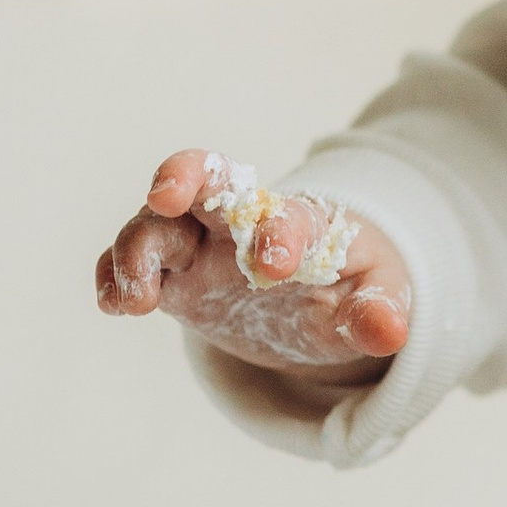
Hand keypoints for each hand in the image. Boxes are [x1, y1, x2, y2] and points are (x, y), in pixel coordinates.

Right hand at [96, 147, 411, 381]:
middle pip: (208, 177)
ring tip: (136, 300)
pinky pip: (131, 262)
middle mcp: (241, 222)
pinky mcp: (171, 273)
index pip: (285, 216)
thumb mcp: (374, 301)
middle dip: (187, 175)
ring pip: (156, 225)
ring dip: (137, 251)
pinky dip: (114, 275)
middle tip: (168, 194)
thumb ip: (376, 314)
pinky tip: (114, 303)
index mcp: (300, 222)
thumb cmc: (352, 288)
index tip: (274, 267)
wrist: (319, 294)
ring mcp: (199, 244)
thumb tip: (392, 332)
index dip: (278, 235)